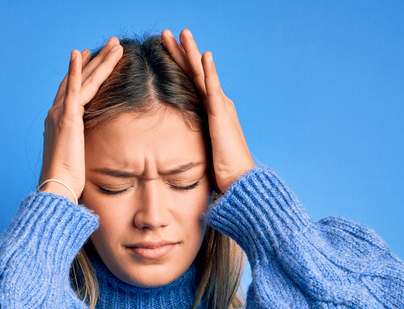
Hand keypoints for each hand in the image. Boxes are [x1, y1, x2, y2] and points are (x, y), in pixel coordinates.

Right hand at [40, 37, 123, 202]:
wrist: (58, 188)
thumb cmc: (69, 181)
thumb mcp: (79, 159)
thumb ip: (84, 148)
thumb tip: (92, 152)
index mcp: (60, 123)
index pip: (74, 91)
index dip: (83, 72)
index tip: (91, 57)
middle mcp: (57, 113)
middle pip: (80, 79)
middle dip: (96, 61)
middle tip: (110, 44)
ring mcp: (60, 113)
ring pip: (83, 80)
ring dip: (99, 60)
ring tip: (114, 44)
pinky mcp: (66, 117)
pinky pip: (73, 89)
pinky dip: (76, 69)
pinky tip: (80, 53)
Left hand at [161, 29, 255, 192]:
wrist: (239, 181)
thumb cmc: (221, 171)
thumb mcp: (200, 150)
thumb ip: (189, 140)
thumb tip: (168, 145)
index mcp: (210, 111)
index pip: (190, 82)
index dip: (177, 64)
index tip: (164, 49)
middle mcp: (217, 104)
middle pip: (194, 72)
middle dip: (181, 51)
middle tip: (167, 33)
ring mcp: (220, 107)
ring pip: (203, 74)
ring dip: (192, 52)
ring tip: (183, 33)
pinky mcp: (222, 116)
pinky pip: (213, 90)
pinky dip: (209, 72)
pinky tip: (204, 56)